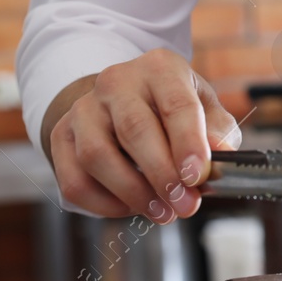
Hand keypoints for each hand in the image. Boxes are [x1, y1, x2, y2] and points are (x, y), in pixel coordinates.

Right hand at [45, 48, 241, 222]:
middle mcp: (117, 81)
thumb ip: (218, 131)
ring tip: (162, 212)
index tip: (197, 176)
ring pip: (97, 155)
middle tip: (185, 206)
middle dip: (162, 175)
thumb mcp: (205, 109)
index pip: (175, 104)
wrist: (122, 102)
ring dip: (132, 192)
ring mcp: (84, 108)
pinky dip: (103, 203)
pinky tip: (130, 207)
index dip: (187, 142)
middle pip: (134, 130)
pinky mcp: (62, 135)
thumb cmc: (173, 109)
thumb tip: (220, 152)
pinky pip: (74, 179)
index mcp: (160, 68)